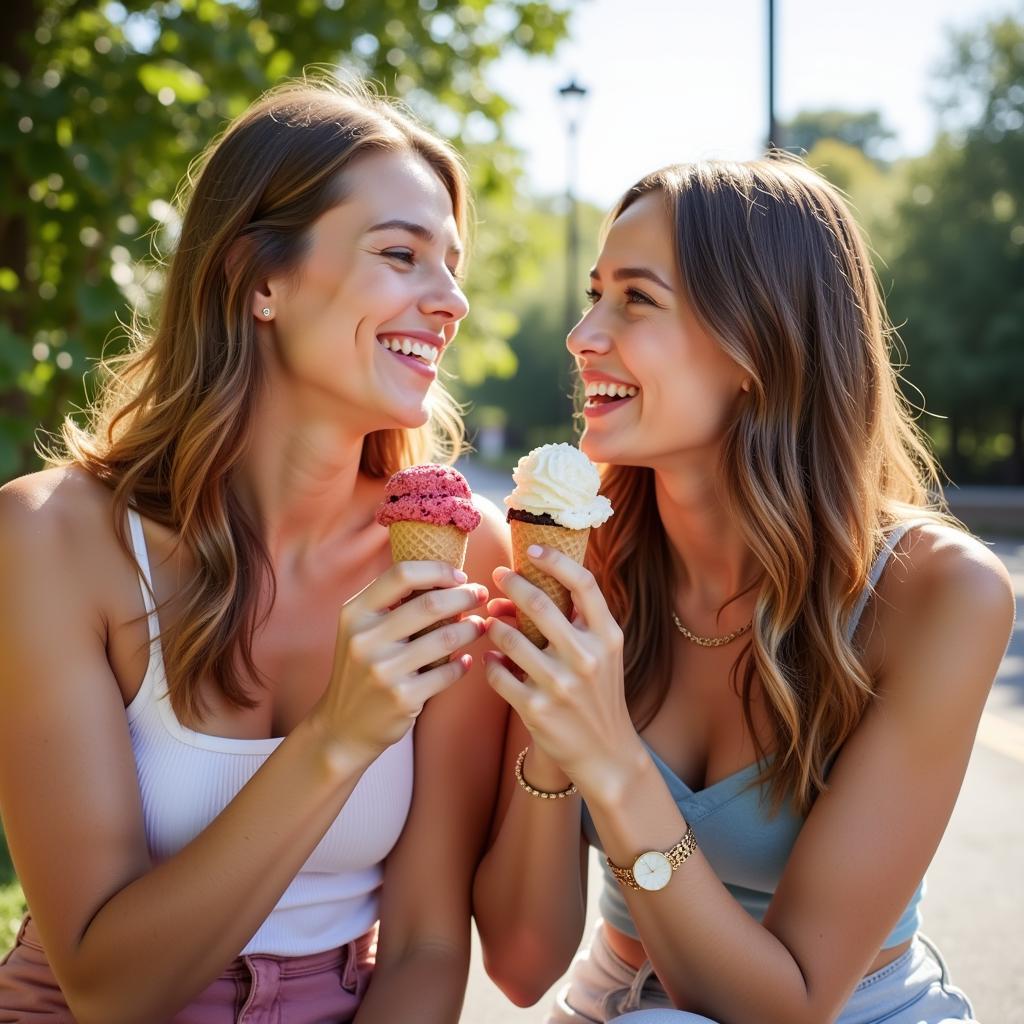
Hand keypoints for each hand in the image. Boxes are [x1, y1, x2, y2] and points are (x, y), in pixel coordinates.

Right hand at [311, 560, 487, 769]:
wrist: (343, 726)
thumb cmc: (362, 669)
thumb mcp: (361, 630)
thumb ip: (391, 604)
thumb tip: (445, 578)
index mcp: (355, 613)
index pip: (400, 574)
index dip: (437, 571)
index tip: (460, 576)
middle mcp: (365, 639)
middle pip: (430, 604)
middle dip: (464, 596)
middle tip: (481, 595)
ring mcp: (383, 670)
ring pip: (445, 638)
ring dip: (470, 629)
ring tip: (479, 626)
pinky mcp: (402, 697)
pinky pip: (448, 672)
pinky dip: (462, 664)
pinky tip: (465, 660)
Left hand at [482, 546, 639, 792]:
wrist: (606, 753)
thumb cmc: (599, 694)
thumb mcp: (606, 652)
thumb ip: (582, 619)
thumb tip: (535, 581)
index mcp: (608, 637)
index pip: (584, 584)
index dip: (556, 560)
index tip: (532, 549)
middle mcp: (587, 657)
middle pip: (539, 604)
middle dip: (512, 585)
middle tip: (498, 577)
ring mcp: (561, 684)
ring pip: (509, 639)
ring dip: (493, 627)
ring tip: (488, 622)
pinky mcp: (537, 709)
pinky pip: (498, 674)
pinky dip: (490, 664)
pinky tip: (490, 660)